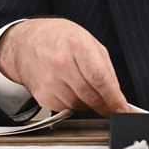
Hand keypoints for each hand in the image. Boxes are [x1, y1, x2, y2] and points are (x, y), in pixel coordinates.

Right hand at [0, 18, 128, 117]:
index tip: (122, 109)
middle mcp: (61, 63)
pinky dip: (73, 103)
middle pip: (91, 95)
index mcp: (76, 45)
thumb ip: (105, 67)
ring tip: (83, 85)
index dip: (114, 97)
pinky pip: (66, 108)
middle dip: (104, 105)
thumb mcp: (88, 40)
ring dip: (88, 102)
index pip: (100, 78)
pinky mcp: (42, 95)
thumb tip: (116, 93)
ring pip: (79, 105)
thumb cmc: (59, 39)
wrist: (26, 43)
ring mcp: (49, 81)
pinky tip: (69, 88)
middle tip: (112, 107)